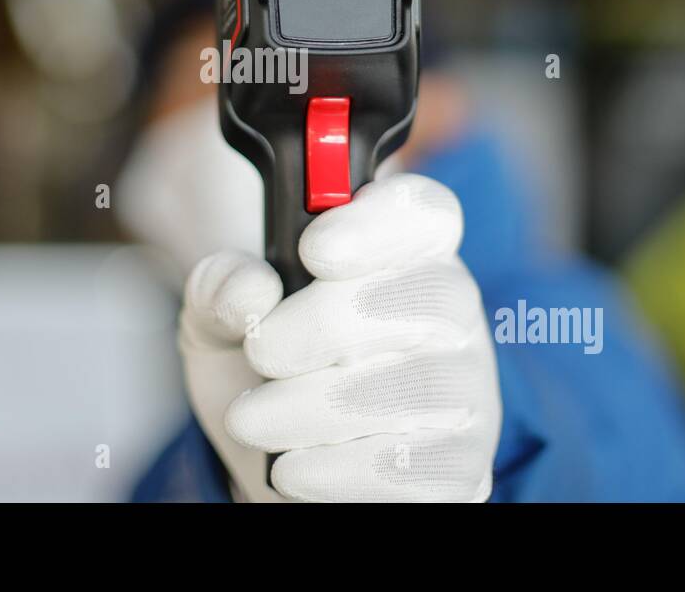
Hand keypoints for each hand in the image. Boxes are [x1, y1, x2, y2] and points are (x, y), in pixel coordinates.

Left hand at [178, 173, 501, 501]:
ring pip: (423, 385)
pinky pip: (426, 469)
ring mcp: (466, 390)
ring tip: (254, 419)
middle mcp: (450, 313)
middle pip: (430, 294)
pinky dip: (345, 471)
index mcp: (401, 253)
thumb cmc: (262, 372)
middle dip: (329, 324)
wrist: (270, 461)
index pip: (427, 213)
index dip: (380, 223)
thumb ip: (220, 288)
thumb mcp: (218, 319)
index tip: (315, 249)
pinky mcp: (462, 465)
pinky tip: (293, 468)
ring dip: (321, 406)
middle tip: (262, 351)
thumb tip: (251, 292)